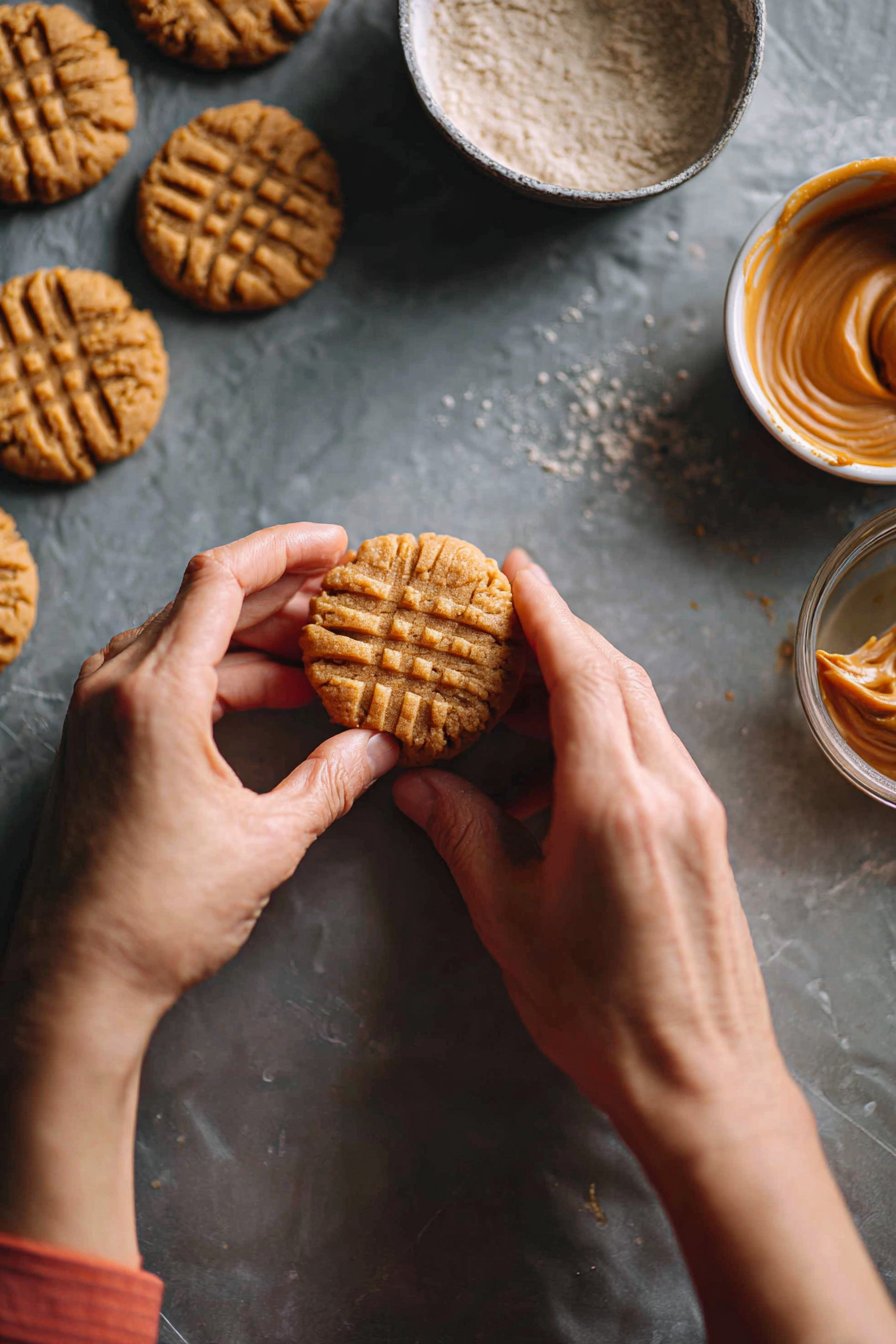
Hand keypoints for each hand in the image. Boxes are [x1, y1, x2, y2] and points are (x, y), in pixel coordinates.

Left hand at [8, 523, 398, 1036]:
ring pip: (186, 635)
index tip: (339, 545)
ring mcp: (99, 708)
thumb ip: (334, 779)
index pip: (221, 578)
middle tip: (347, 601)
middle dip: (282, 593)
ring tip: (323, 653)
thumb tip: (386, 743)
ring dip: (255, 636)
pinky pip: (166, 673)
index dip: (286, 550)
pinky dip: (222, 672)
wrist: (77, 977)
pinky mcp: (98, 736)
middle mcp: (116, 684)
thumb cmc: (161, 913)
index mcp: (155, 694)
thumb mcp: (268, 840)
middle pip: (205, 599)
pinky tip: (276, 693)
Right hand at [395, 550, 786, 1147]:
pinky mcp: (706, 832)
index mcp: (614, 800)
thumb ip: (464, 833)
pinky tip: (553, 783)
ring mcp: (697, 807)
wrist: (698, 1077)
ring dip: (582, 688)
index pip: (582, 672)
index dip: (546, 611)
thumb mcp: (509, 918)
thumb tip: (418, 783)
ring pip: (638, 710)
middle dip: (561, 637)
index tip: (516, 570)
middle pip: (616, 676)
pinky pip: (652, 752)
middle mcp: (667, 787)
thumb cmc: (598, 1008)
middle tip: (503, 627)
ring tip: (517, 707)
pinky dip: (604, 736)